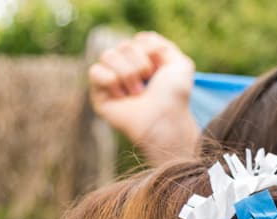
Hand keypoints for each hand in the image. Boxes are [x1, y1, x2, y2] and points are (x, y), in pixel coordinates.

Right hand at [88, 31, 199, 163]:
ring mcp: (112, 79)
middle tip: (148, 85)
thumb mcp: (181, 66)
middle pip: (123, 45)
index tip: (160, 72)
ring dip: (127, 73)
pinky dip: (112, 81)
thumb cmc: (174, 97)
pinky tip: (122, 96)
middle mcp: (127, 67)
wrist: (165, 121)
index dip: (151, 53)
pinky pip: (95, 71)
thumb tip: (140, 39)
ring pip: (107, 55)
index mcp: (145, 60)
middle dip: (140, 65)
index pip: (140, 40)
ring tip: (137, 93)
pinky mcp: (99, 93)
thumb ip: (164, 46)